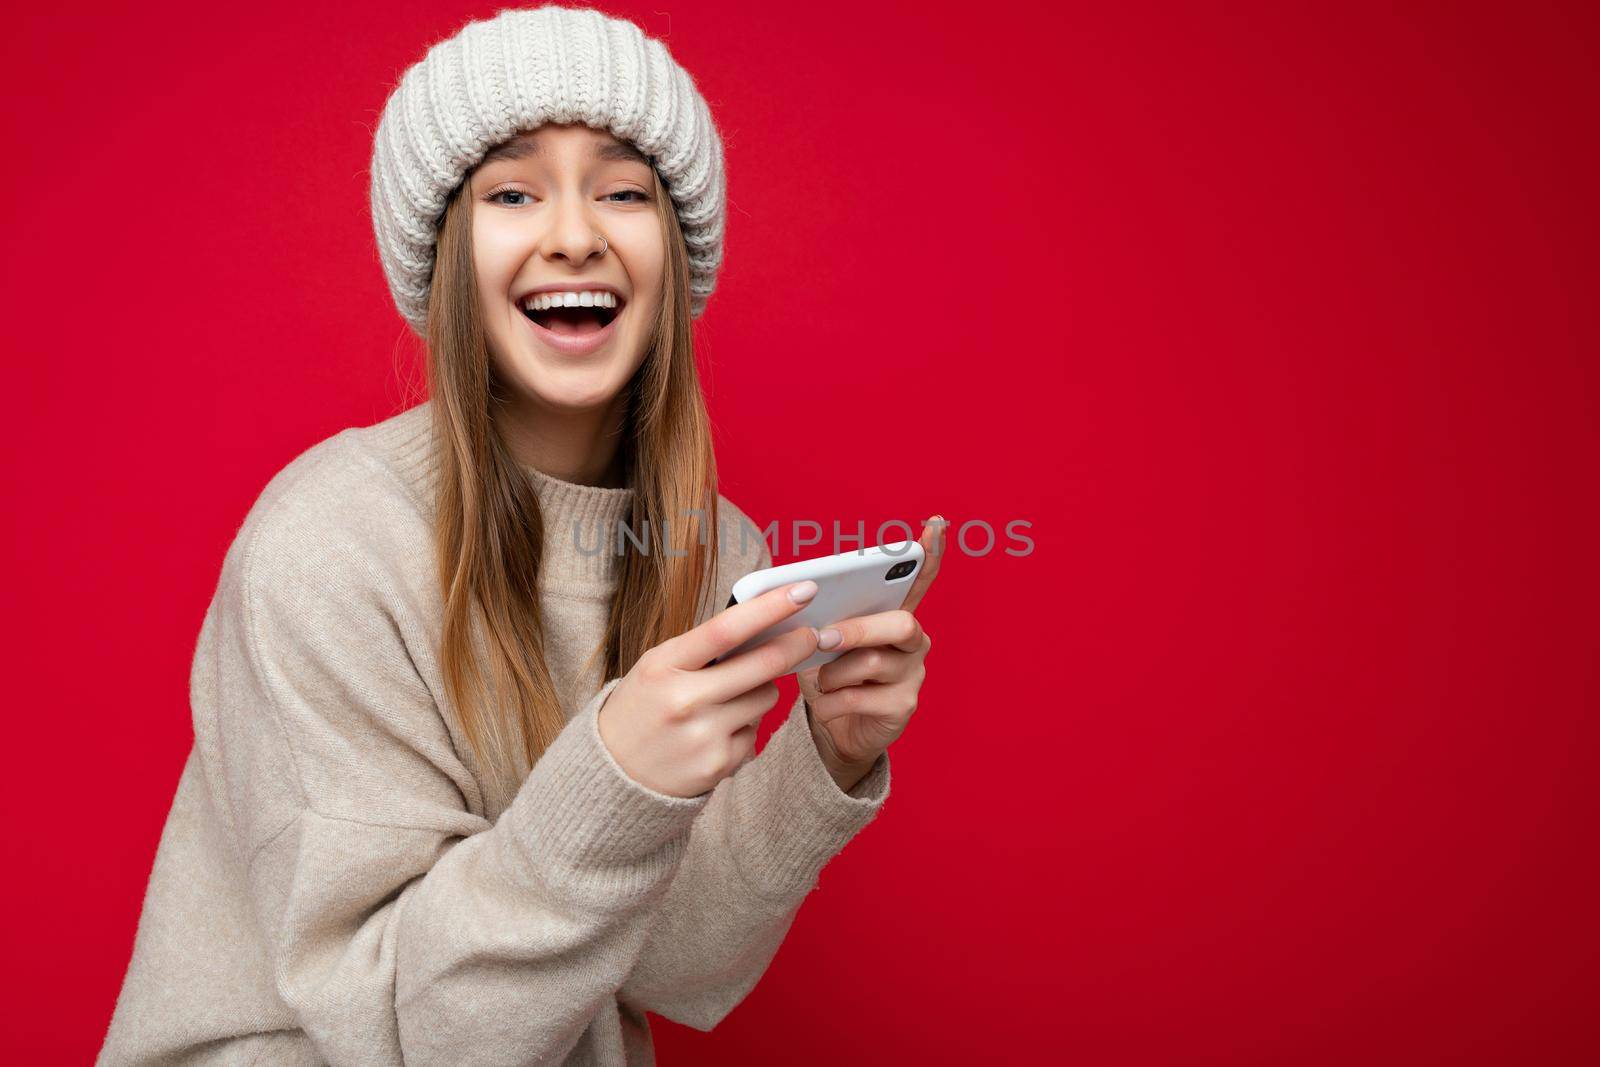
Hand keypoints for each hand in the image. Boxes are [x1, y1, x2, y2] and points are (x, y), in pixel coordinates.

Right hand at [597, 579, 824, 797]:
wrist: (614, 775)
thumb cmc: (643, 707)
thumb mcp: (658, 668)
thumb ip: (703, 649)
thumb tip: (765, 625)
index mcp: (663, 665)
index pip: (726, 629)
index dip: (770, 608)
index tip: (804, 590)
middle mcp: (684, 700)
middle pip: (762, 665)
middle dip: (796, 644)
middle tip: (812, 634)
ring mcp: (704, 736)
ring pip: (766, 698)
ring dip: (761, 690)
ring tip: (728, 698)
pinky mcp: (720, 764)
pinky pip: (757, 731)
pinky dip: (746, 725)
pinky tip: (716, 732)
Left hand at [798, 516, 945, 787]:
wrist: (836, 730)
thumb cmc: (830, 675)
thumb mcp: (823, 642)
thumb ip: (821, 618)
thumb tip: (792, 597)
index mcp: (895, 615)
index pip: (921, 579)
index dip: (931, 553)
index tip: (935, 522)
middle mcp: (913, 642)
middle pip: (901, 624)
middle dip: (860, 629)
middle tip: (825, 637)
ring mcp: (912, 674)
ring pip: (875, 662)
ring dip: (834, 672)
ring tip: (819, 680)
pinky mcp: (903, 707)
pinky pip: (859, 698)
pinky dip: (830, 702)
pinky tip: (825, 706)